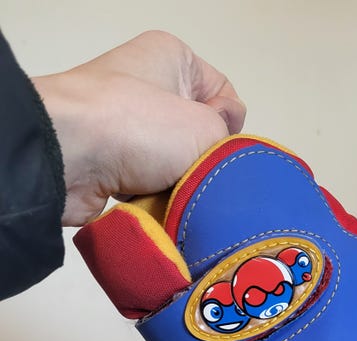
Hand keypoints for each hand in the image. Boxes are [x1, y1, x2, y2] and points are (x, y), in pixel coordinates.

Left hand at [32, 31, 245, 225]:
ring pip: (174, 166)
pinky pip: (148, 186)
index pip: (224, 95)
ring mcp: (124, 127)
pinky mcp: (109, 165)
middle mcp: (146, 86)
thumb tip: (215, 158)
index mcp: (171, 58)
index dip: (230, 126)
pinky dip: (155, 200)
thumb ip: (229, 143)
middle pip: (197, 136)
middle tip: (201, 180)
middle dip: (203, 163)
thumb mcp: (206, 129)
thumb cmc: (138, 128)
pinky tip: (155, 207)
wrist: (67, 159)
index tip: (218, 147)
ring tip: (175, 195)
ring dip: (179, 186)